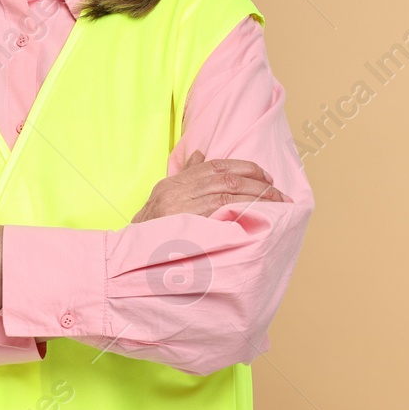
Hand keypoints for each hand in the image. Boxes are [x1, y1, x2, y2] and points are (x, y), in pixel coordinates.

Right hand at [130, 149, 289, 223]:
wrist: (129, 256)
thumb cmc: (149, 229)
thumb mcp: (163, 196)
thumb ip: (185, 175)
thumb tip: (200, 154)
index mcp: (174, 183)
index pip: (215, 166)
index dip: (244, 167)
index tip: (265, 175)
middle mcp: (177, 193)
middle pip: (225, 180)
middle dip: (257, 184)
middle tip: (279, 192)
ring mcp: (181, 211)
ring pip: (226, 196)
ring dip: (255, 198)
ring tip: (276, 204)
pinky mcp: (187, 230)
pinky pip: (219, 217)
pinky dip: (241, 214)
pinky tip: (258, 217)